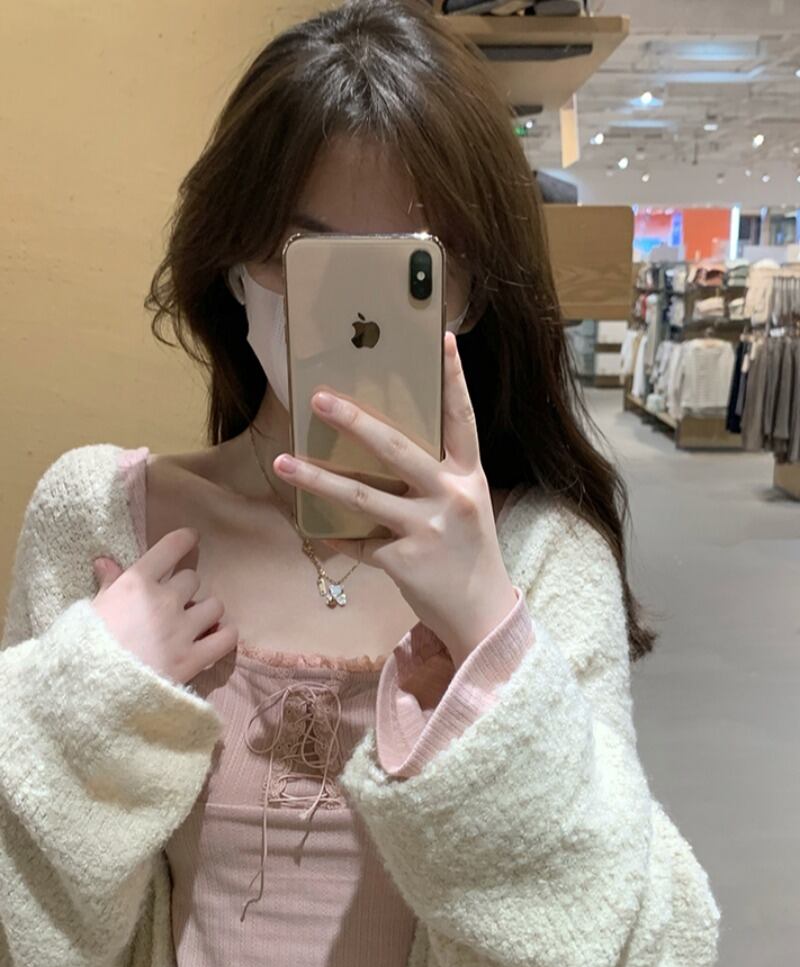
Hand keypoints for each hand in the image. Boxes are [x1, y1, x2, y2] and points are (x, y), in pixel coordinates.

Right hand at [91, 527, 238, 684]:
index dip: (184, 540)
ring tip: (196, 623)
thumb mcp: (93, 610)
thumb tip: (105, 561)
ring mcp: (182, 629)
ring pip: (214, 606)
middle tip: (175, 603)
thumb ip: (108, 585)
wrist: (92, 689)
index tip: (191, 538)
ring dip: (207, 612)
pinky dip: (225, 636)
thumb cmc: (86, 646)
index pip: (170, 548)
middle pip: (192, 579)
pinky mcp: (194, 658)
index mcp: (137, 583)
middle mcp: (164, 600)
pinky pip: (226, 638)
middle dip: (185, 589)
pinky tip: (217, 637)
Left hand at [273, 332, 517, 667]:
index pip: (462, 420)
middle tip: (320, 399)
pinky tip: (313, 532)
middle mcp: (452, 496)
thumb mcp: (466, 508)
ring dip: (316, 479)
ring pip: (361, 496)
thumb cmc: (467, 555)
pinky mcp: (405, 560)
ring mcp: (427, 529)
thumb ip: (437, 479)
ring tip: (282, 461)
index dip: (454, 380)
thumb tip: (385, 447)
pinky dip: (334, 538)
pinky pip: (357, 542)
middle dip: (355, 422)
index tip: (442, 341)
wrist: (480, 614)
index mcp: (469, 477)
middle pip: (398, 449)